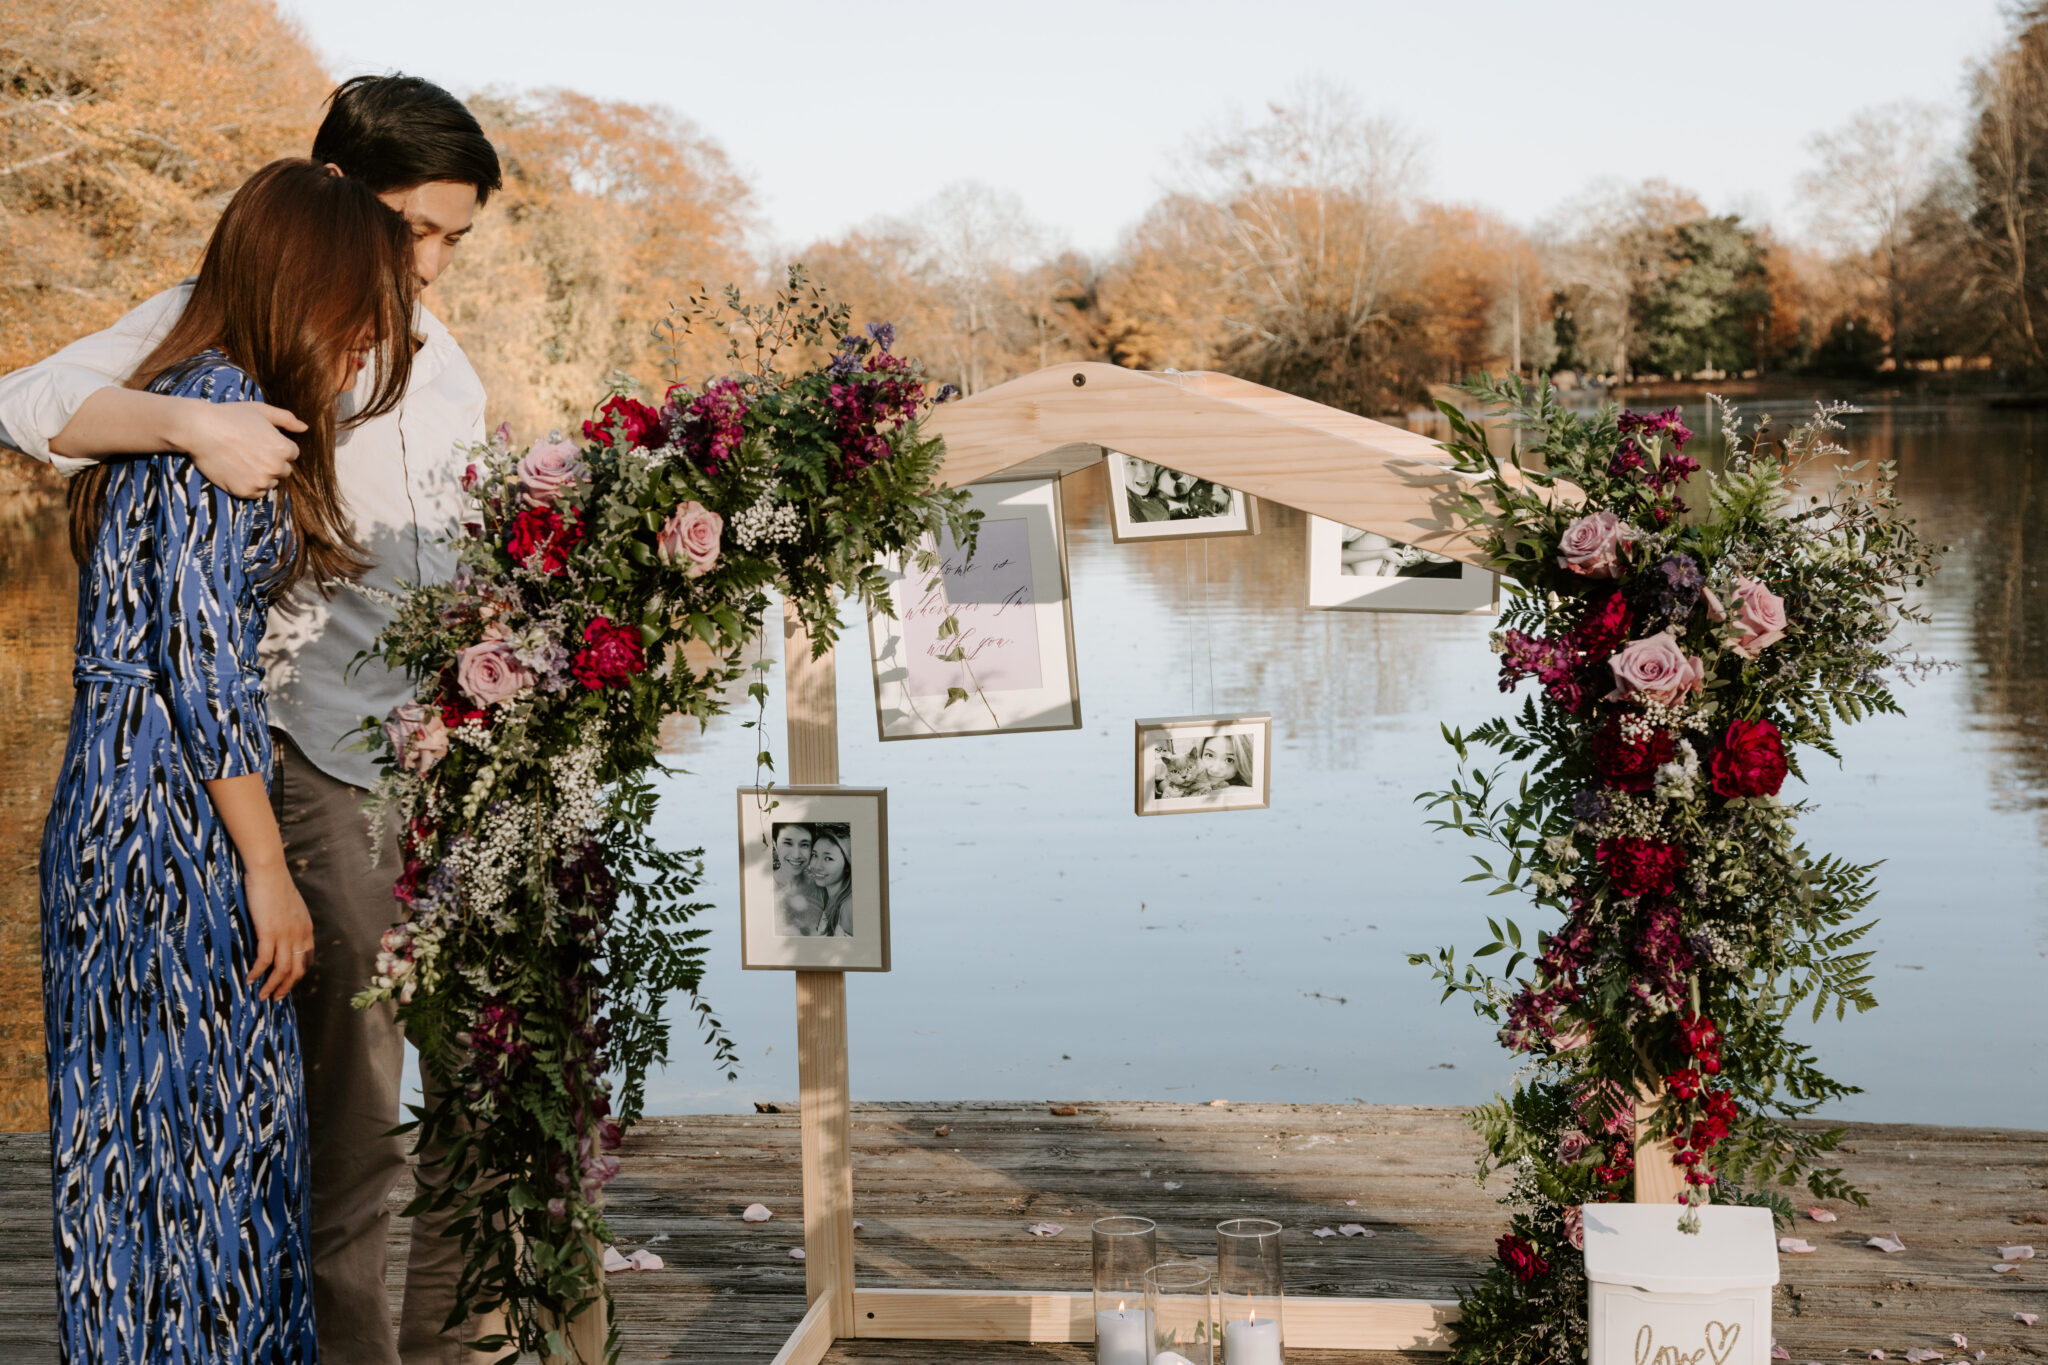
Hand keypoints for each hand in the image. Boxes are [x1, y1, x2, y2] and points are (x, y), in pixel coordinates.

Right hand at [170, 399, 306, 497]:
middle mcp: (275, 468)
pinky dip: (249, 485)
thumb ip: (286, 419)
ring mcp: (260, 481)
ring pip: (270, 483)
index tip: (260, 441)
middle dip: (272, 462)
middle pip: (283, 470)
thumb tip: (305, 428)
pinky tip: (236, 470)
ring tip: (242, 460)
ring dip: (261, 475)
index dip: (277, 447)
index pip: (292, 454)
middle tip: (251, 451)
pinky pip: (256, 493)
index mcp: (284, 449)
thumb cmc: (230, 416)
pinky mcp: (244, 491)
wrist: (199, 429)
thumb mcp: (261, 410)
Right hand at [245, 861, 313, 1000]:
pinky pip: (264, 960)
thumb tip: (281, 933)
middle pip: (297, 969)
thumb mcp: (291, 907)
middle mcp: (299, 934)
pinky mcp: (269, 932)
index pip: (307, 959)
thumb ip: (290, 923)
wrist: (269, 871)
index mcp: (306, 929)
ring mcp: (285, 934)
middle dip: (287, 987)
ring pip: (282, 969)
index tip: (288, 983)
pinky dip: (258, 972)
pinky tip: (249, 979)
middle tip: (276, 998)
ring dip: (272, 986)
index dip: (298, 974)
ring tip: (262, 996)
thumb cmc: (275, 886)